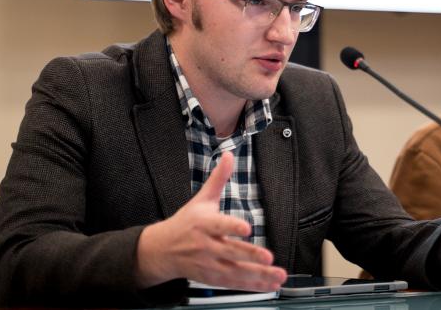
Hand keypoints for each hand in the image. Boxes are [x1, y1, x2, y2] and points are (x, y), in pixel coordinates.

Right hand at [136, 151, 286, 290]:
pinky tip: (270, 285)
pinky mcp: (212, 278)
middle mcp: (207, 245)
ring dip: (258, 275)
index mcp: (204, 224)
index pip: (219, 225)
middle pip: (230, 251)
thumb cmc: (185, 223)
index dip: (232, 227)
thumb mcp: (201, 199)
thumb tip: (228, 155)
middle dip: (250, 255)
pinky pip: (234, 283)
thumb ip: (218, 179)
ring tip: (278, 275)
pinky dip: (253, 286)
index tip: (246, 228)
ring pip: (235, 271)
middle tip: (268, 257)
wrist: (162, 250)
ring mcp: (209, 264)